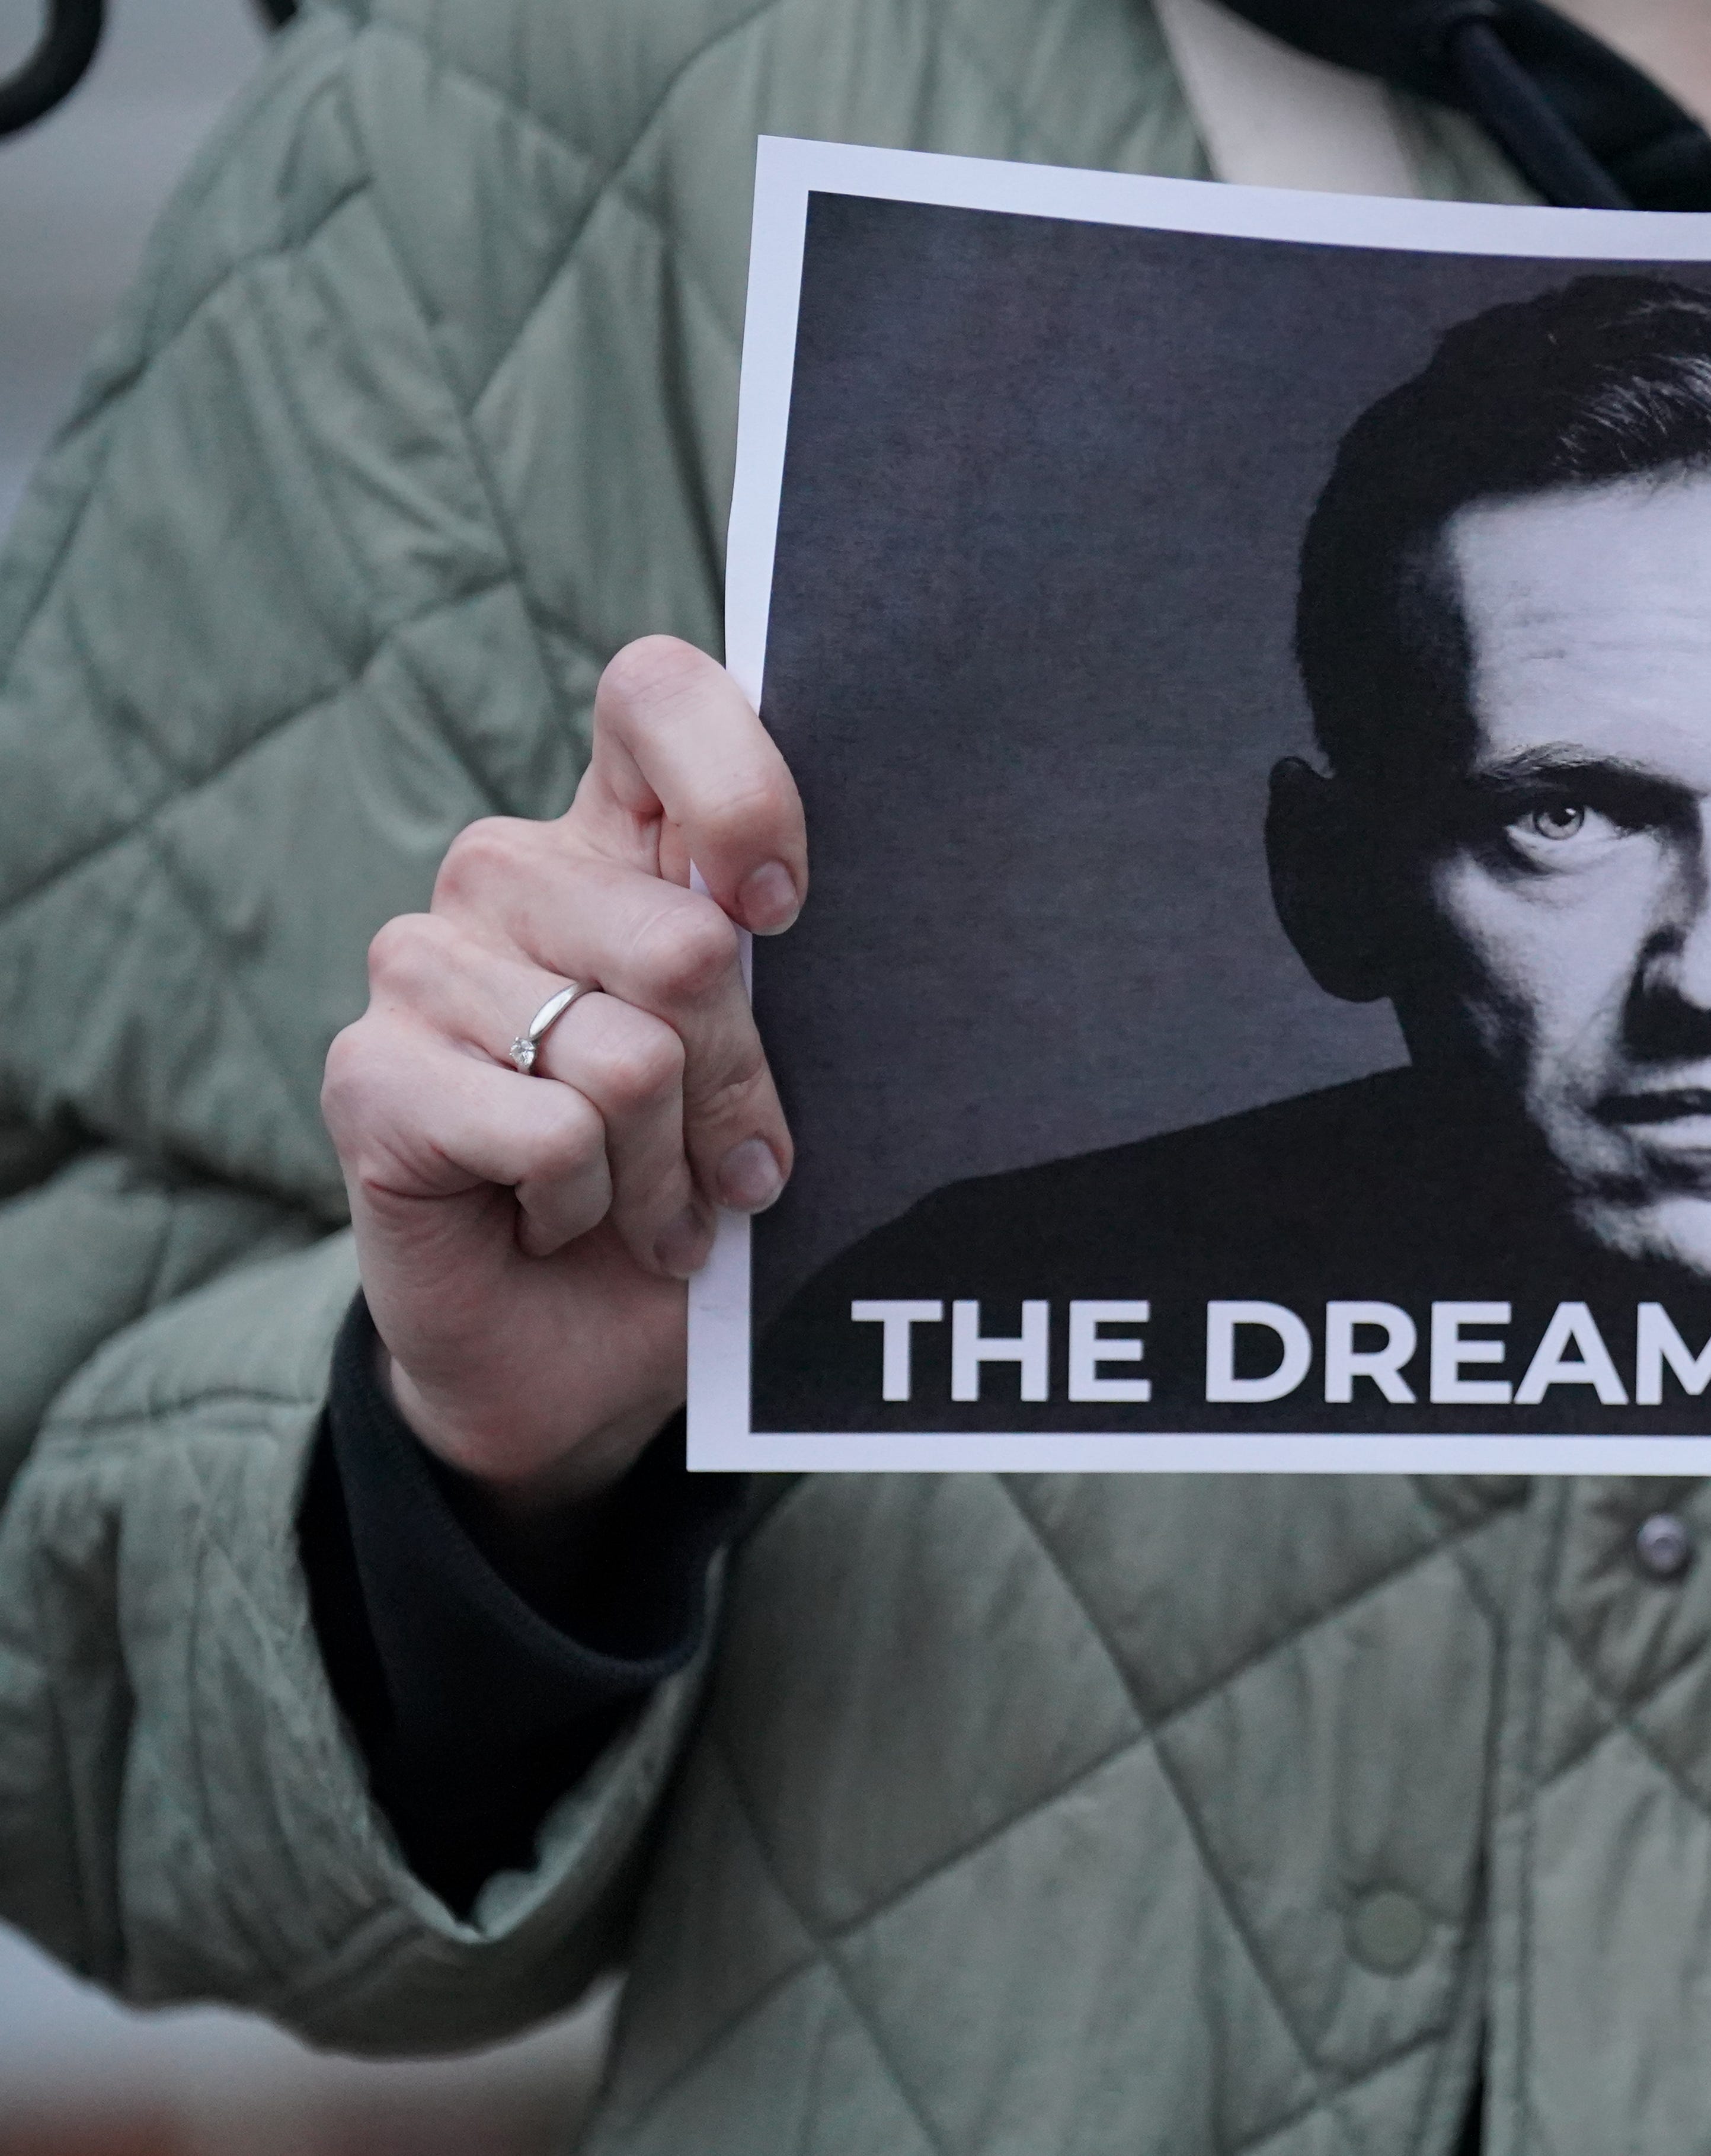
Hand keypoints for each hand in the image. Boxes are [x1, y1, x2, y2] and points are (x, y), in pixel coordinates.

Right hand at [323, 639, 805, 1521]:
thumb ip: (778, 981)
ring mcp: (422, 965)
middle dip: (736, 1083)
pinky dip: (587, 1205)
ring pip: (624, 1054)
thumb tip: (778, 916)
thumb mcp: (772, 1076)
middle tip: (727, 1159)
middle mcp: (508, 875)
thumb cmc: (695, 1190)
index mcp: (617, 841)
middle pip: (687, 942)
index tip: (781, 908)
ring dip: (667, 1166)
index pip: (655, 695)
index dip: (737, 788)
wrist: (579, 1353)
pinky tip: (558, 1218)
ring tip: (649, 1202)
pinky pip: (547, 1133)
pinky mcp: (367, 1075)